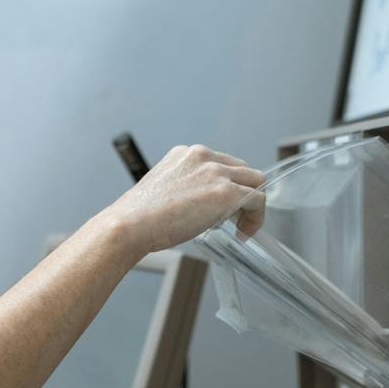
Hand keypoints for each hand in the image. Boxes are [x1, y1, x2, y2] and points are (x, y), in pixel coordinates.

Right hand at [102, 144, 265, 254]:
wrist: (130, 224)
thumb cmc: (139, 216)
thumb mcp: (163, 190)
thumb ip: (184, 189)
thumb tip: (198, 206)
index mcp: (186, 154)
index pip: (222, 163)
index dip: (227, 186)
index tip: (221, 207)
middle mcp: (203, 156)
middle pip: (242, 170)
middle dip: (242, 194)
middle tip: (232, 219)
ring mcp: (216, 173)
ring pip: (256, 181)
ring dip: (252, 205)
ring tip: (240, 227)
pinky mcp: (226, 192)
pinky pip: (258, 200)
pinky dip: (256, 218)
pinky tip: (243, 234)